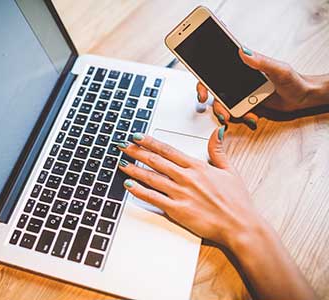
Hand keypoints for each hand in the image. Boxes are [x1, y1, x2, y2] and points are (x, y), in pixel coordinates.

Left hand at [117, 130, 316, 299]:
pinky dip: (139, 191)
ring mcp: (180, 194)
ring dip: (134, 169)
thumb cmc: (236, 201)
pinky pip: (153, 198)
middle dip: (136, 152)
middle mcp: (186, 178)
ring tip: (121, 163)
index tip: (138, 137)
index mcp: (197, 167)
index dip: (150, 142)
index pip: (168, 150)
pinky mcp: (177, 210)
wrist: (240, 225)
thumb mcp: (230, 170)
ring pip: (151, 177)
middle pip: (155, 161)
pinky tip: (129, 185)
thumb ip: (218, 150)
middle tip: (122, 146)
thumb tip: (216, 132)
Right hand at [197, 47, 321, 129]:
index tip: (203, 92)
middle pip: (216, 91)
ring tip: (238, 117)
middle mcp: (238, 80)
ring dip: (228, 113)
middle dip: (215, 104)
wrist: (302, 97)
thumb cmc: (293, 79)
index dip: (204, 81)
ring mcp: (242, 94)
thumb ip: (261, 61)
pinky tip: (252, 117)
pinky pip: (237, 113)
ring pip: (225, 104)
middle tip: (221, 113)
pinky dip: (242, 117)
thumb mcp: (278, 69)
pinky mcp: (247, 105)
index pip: (216, 71)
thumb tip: (243, 52)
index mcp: (243, 67)